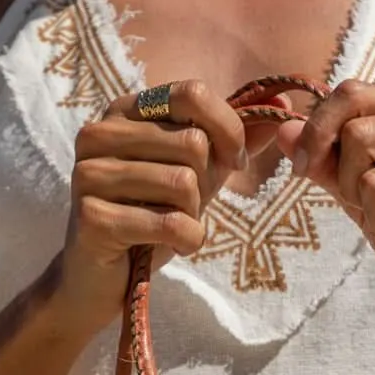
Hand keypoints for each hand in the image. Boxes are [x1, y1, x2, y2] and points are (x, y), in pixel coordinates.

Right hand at [58, 80, 247, 331]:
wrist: (100, 280)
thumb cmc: (149, 222)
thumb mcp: (196, 174)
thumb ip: (232, 139)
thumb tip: (284, 103)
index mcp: (124, 111)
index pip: (191, 93)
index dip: (226, 129)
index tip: (232, 162)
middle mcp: (100, 133)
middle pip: (191, 143)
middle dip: (204, 186)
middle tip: (183, 208)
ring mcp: (90, 174)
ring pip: (182, 183)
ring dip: (193, 217)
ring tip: (171, 228)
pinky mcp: (92, 216)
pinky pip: (169, 224)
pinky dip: (187, 242)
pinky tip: (173, 247)